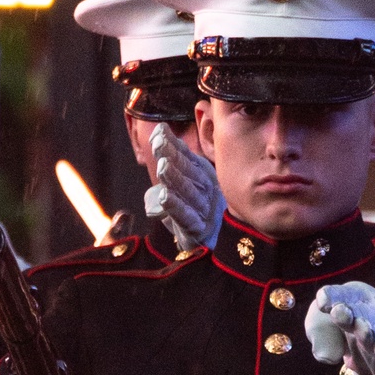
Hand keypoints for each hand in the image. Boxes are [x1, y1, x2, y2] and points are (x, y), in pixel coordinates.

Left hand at [144, 125, 222, 256]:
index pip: (187, 158)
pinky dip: (176, 207)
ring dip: (175, 179)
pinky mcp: (199, 231)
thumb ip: (176, 158)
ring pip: (188, 193)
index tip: (160, 132)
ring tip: (162, 167)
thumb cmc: (197, 207)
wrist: (215, 242)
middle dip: (173, 157)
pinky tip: (164, 197)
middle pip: (189, 173)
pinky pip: (186, 218)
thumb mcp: (187, 180)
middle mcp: (207, 191)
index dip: (173, 145)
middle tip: (159, 145)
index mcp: (204, 176)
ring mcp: (205, 211)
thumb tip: (162, 132)